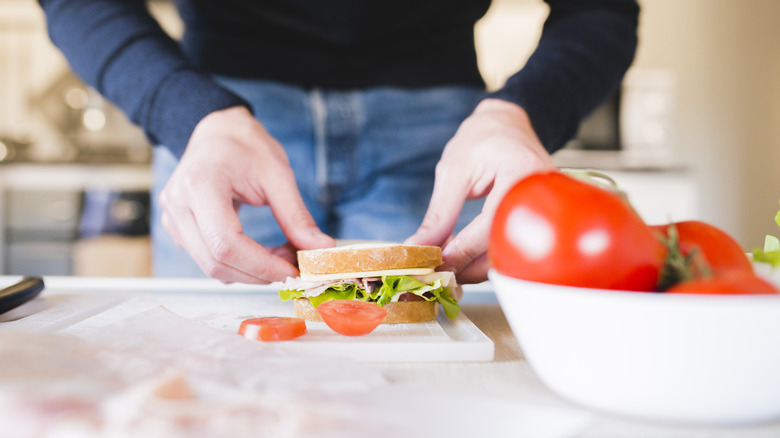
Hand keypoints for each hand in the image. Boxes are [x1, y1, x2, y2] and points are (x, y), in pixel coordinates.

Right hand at [158, 106, 333, 282]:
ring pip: (212, 268)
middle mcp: (178, 205)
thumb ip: (297, 216)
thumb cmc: (245, 146)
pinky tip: (262, 253)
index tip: (292, 270)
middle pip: (216, 262)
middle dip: (259, 273)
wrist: (218, 133)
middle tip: (293, 264)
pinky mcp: (178, 230)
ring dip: (252, 272)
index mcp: (200, 184)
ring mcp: (173, 220)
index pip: (226, 243)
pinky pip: (209, 260)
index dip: (261, 265)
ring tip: (282, 254)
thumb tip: (320, 248)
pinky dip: (240, 265)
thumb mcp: (278, 175)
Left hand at [405, 99, 555, 282]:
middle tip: (436, 275)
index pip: (491, 225)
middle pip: (504, 247)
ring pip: (509, 255)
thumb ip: (439, 214)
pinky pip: (511, 247)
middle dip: (468, 266)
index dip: (461, 251)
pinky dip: (485, 258)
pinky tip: (463, 260)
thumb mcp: (454, 171)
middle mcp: (543, 195)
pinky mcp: (537, 222)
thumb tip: (419, 247)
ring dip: (475, 268)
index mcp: (522, 174)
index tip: (434, 265)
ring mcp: (545, 211)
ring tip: (445, 269)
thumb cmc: (482, 140)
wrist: (508, 126)